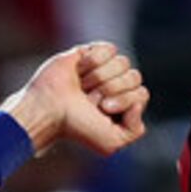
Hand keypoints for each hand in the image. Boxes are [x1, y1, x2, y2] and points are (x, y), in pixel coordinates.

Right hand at [3, 42, 149, 157]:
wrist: (49, 108)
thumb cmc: (76, 127)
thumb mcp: (111, 142)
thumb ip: (135, 130)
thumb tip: (138, 102)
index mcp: (124, 107)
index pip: (141, 94)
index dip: (125, 100)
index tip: (103, 109)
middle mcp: (116, 87)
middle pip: (134, 76)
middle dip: (112, 88)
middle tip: (90, 99)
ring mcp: (104, 69)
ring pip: (123, 62)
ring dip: (100, 76)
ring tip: (82, 87)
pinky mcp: (91, 53)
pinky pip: (109, 49)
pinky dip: (94, 61)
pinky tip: (80, 71)